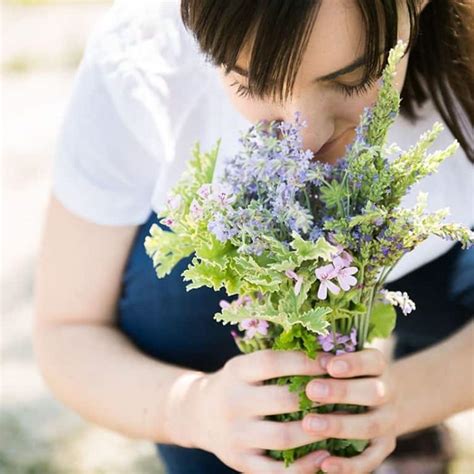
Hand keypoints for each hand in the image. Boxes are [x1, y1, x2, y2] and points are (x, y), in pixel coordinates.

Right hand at [183, 349, 338, 472]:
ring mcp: (235, 435)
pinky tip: (325, 455)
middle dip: (316, 397)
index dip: (305, 361)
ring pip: (283, 437)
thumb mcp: (246, 365)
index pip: (272, 362)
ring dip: (316, 431)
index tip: (331, 363)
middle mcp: (232, 402)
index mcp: (236, 372)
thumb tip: (323, 352)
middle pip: (281, 400)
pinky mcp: (240, 462)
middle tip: (342, 394)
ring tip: (339, 423)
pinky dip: (304, 466)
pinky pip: (277, 470)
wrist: (198, 413)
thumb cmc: (236, 384)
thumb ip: (276, 361)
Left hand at [302, 348, 397, 473]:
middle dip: (342, 392)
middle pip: (373, 393)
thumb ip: (326, 355)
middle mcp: (388, 392)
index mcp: (379, 366)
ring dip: (339, 426)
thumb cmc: (348, 372)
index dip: (353, 363)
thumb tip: (293, 343)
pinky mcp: (383, 448)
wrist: (380, 400)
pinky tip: (324, 464)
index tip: (329, 365)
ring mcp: (388, 422)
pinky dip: (348, 465)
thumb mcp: (344, 358)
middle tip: (311, 390)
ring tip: (309, 424)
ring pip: (370, 426)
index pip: (372, 361)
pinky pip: (369, 460)